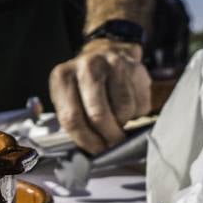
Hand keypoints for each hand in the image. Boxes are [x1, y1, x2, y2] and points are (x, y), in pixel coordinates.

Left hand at [49, 39, 150, 154]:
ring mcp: (112, 64)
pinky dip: (137, 112)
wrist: (105, 52)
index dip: (86, 140)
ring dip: (123, 122)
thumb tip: (92, 150)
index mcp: (62, 77)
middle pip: (98, 115)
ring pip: (123, 110)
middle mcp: (87, 67)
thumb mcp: (67, 97)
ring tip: (118, 117)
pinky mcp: (135, 67)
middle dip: (108, 137)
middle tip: (113, 145)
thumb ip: (74, 121)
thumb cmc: (83, 84)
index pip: (72, 118)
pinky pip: (140, 103)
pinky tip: (129, 104)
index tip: (96, 150)